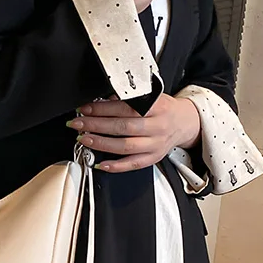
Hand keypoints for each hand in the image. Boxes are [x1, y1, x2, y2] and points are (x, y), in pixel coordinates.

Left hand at [67, 94, 200, 173]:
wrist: (185, 123)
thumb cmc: (164, 109)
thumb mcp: (151, 97)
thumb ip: (130, 99)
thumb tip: (101, 101)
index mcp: (156, 106)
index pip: (125, 107)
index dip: (102, 108)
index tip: (85, 109)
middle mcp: (157, 126)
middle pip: (122, 126)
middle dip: (96, 125)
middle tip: (77, 124)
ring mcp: (155, 144)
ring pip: (125, 146)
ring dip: (101, 144)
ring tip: (84, 140)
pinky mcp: (153, 158)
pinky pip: (133, 164)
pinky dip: (115, 166)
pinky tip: (100, 164)